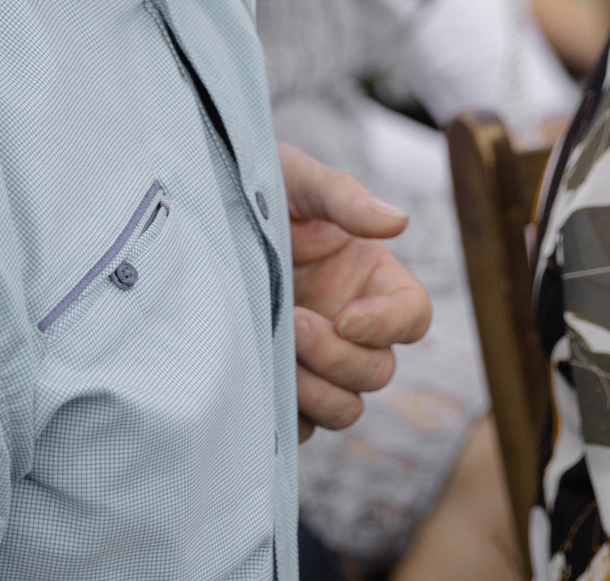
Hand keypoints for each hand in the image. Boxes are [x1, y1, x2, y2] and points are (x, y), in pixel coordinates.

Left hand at [281, 143, 431, 440]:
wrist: (196, 217)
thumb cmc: (254, 190)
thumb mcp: (296, 181)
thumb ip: (344, 197)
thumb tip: (397, 222)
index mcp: (369, 278)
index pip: (413, 317)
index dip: (390, 324)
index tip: (347, 314)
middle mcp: (349, 326)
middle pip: (379, 371)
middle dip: (339, 356)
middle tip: (294, 323)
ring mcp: (316, 362)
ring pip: (347, 407)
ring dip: (318, 392)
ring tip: (274, 355)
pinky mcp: (281, 388)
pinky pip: (301, 428)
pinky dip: (288, 417)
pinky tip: (256, 382)